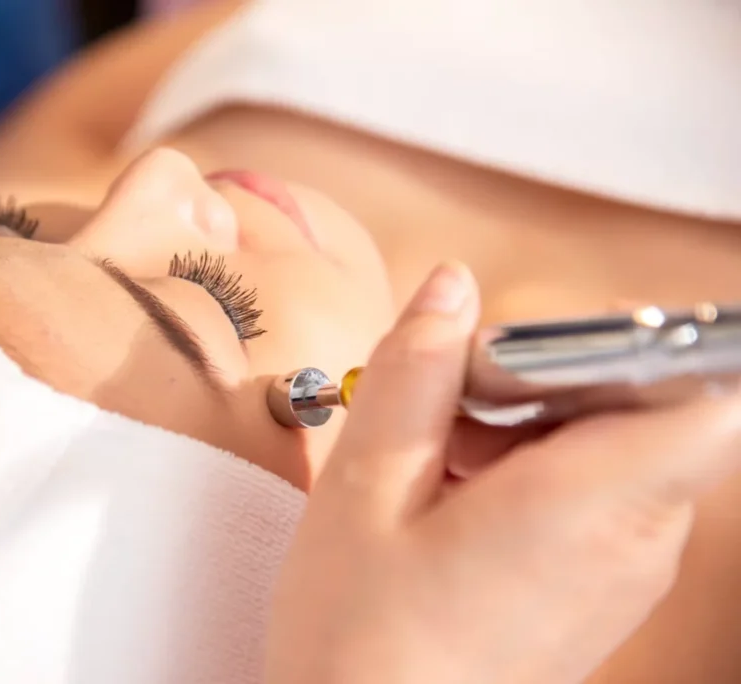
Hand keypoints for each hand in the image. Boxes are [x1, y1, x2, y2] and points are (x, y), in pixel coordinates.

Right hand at [265, 262, 740, 683]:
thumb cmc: (361, 646)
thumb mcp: (365, 488)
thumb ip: (414, 372)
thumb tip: (452, 288)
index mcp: (592, 507)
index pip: (703, 392)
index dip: (648, 335)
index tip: (547, 333)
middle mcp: (636, 539)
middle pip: (645, 402)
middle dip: (546, 370)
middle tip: (449, 388)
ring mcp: (623, 567)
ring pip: (612, 441)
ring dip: (526, 417)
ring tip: (434, 450)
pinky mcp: (597, 585)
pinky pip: (592, 488)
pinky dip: (527, 463)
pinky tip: (448, 489)